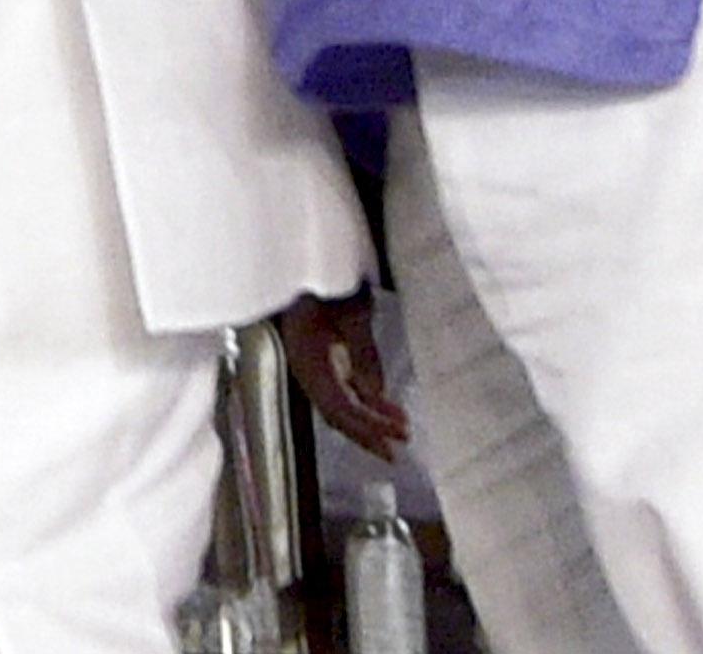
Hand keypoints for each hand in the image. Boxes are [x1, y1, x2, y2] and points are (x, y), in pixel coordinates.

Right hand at [279, 292, 410, 463]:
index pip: (337, 406)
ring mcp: (310, 362)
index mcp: (306, 358)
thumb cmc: (326, 279)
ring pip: (337, 402)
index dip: (367, 426)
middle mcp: (305, 366)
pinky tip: (383, 402)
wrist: (303, 252)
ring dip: (367, 417)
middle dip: (366, 431)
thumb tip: (375, 394)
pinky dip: (362, 398)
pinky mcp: (318, 355)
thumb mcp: (352, 313)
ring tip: (399, 427)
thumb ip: (363, 354)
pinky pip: (339, 386)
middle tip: (397, 450)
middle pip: (334, 412)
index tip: (395, 437)